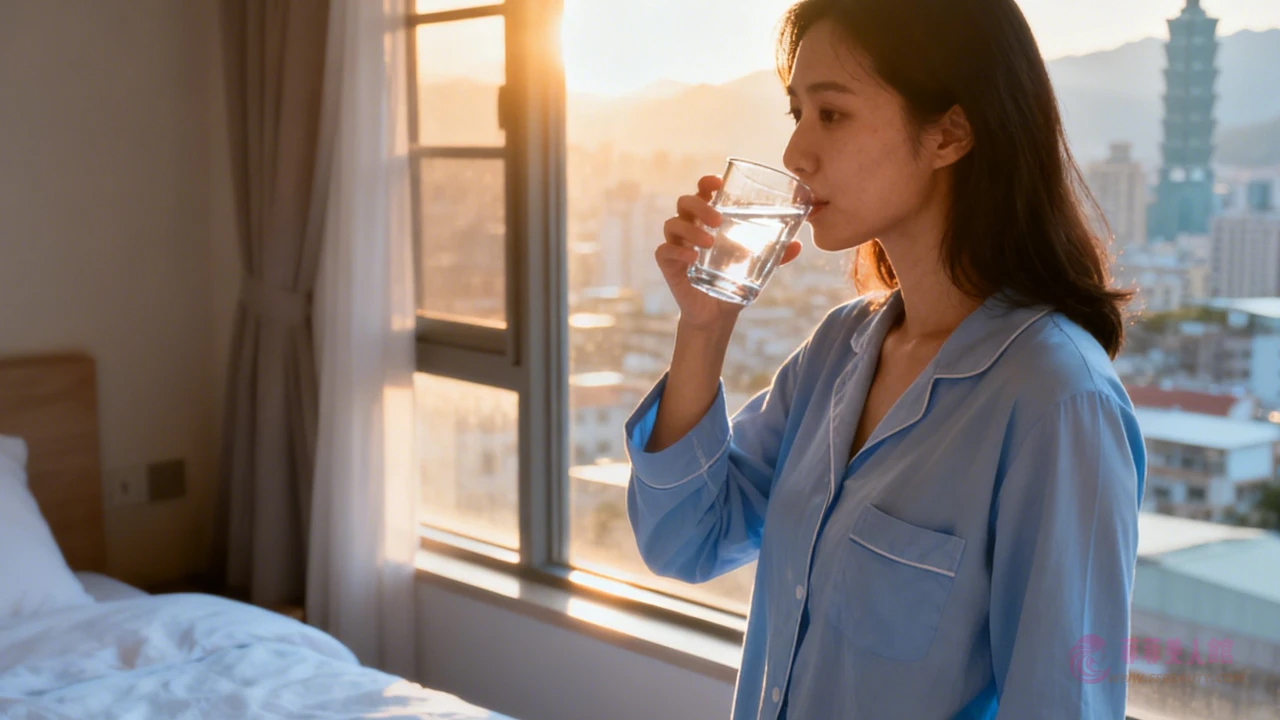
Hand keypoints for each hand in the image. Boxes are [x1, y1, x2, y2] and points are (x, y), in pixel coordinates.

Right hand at [656, 175, 801, 329]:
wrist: (718, 314)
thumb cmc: (734, 282)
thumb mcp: (759, 265)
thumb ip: (776, 253)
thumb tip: (798, 244)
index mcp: (708, 221)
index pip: (701, 192)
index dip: (706, 183)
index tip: (717, 183)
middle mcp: (690, 228)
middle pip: (685, 202)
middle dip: (700, 206)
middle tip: (717, 220)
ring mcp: (677, 245)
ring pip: (672, 224)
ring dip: (691, 229)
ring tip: (709, 242)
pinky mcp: (668, 265)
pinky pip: (664, 251)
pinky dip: (678, 251)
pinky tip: (692, 258)